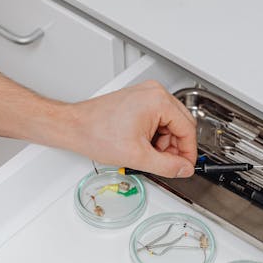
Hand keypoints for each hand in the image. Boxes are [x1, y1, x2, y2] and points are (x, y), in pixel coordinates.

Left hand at [69, 80, 196, 177]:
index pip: (188, 129)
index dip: (189, 153)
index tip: (185, 167)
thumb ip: (167, 166)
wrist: (74, 127)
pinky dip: (154, 136)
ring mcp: (145, 95)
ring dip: (163, 143)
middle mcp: (154, 93)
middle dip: (175, 147)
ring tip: (147, 154)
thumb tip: (184, 169)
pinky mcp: (138, 101)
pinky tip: (142, 146)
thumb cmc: (96, 133)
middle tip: (166, 164)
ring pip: (169, 124)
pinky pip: (157, 120)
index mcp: (158, 101)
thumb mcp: (137, 156)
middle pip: (181, 125)